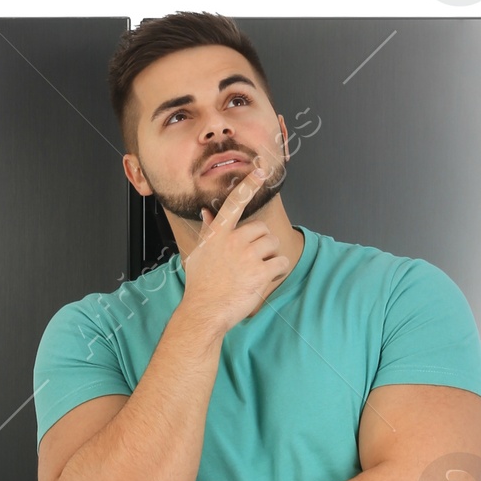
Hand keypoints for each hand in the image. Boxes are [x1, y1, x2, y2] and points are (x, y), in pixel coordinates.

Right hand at [178, 155, 289, 335]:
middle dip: (263, 243)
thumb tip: (207, 212)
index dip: (249, 184)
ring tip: (257, 271)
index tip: (261, 169)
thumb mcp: (199, 253)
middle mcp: (233, 241)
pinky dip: (279, 270)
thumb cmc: (200, 284)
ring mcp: (247, 257)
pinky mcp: (260, 274)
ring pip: (273, 245)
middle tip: (253, 260)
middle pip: (262, 230)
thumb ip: (207, 231)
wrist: (204, 311)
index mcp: (218, 234)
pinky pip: (281, 263)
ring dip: (271, 257)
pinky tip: (267, 279)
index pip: (235, 202)